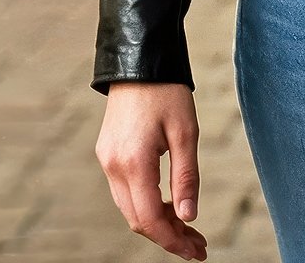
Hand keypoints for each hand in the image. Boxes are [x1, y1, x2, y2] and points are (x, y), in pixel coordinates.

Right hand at [95, 82, 206, 259]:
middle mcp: (113, 167)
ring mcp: (106, 160)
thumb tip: (188, 217)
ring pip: (129, 208)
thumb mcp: (186, 132)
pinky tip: (167, 202)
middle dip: (168, 236)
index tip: (197, 251)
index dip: (173, 241)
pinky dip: (146, 203)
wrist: (139, 60)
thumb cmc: (167, 91)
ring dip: (157, 221)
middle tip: (197, 244)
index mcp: (133, 163)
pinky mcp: (107, 153)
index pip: (150, 220)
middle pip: (138, 220)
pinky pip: (124, 191)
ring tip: (187, 227)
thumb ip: (186, 177)